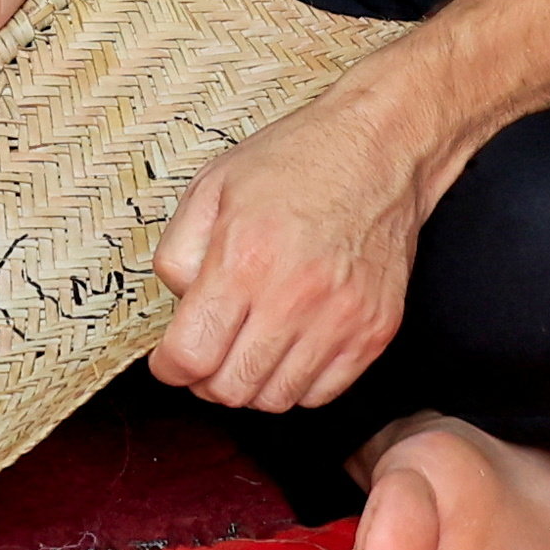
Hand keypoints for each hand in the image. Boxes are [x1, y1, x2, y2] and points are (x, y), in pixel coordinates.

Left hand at [146, 91, 419, 417]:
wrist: (379, 149)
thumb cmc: (295, 163)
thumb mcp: (210, 188)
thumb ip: (178, 254)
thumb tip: (179, 310)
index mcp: (243, 260)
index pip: (191, 357)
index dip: (170, 367)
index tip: (171, 359)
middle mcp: (294, 297)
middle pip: (230, 388)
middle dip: (206, 379)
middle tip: (209, 353)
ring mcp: (341, 319)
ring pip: (275, 400)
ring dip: (253, 383)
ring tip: (250, 346)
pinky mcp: (375, 331)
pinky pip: (322, 394)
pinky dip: (298, 382)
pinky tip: (290, 346)